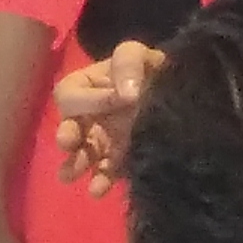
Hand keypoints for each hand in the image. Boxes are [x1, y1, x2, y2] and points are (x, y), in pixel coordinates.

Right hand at [53, 43, 163, 193]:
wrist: (176, 90)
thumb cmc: (148, 67)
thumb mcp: (137, 53)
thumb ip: (127, 62)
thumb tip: (125, 94)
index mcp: (84, 87)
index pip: (71, 94)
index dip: (90, 99)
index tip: (118, 99)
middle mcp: (88, 116)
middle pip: (68, 127)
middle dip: (67, 136)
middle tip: (69, 142)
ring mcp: (101, 141)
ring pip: (82, 155)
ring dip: (76, 164)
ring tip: (72, 174)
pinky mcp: (118, 161)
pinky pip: (105, 173)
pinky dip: (100, 182)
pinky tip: (98, 189)